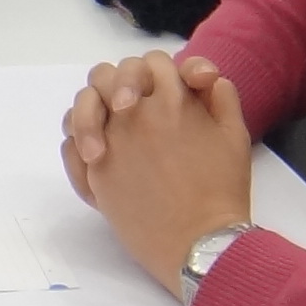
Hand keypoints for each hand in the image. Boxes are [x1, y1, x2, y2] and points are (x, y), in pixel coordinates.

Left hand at [61, 52, 254, 291]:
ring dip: (91, 109)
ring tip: (104, 126)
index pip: (152, 63)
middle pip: (108, 75)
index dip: (156, 72)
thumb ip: (221, 97)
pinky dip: (76, 141)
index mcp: (173, 101)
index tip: (164, 91)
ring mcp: (111, 143)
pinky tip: (92, 150)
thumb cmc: (222, 191)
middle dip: (117, 83)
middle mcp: (135, 115)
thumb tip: (204, 76)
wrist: (200, 242)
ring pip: (82, 105)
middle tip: (128, 104)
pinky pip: (69, 145)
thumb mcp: (235, 136)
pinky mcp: (96, 173)